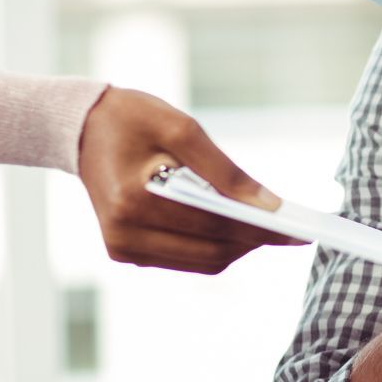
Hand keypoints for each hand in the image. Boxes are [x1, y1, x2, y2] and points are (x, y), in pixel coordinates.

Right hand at [77, 87, 303, 272]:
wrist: (81, 128)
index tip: (300, 230)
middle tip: (292, 229)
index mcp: (134, 201)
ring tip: (267, 226)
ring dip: (239, 246)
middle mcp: (124, 234)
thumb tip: (270, 206)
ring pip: (203, 262)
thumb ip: (226, 171)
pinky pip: (186, 259)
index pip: (213, 225)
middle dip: (255, 241)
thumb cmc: (133, 119)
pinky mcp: (125, 253)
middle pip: (212, 252)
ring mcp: (123, 248)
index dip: (261, 229)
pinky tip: (233, 225)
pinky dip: (215, 246)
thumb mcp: (182, 128)